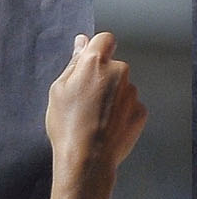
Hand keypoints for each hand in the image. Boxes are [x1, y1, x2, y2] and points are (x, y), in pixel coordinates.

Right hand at [46, 32, 145, 176]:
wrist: (88, 158)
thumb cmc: (68, 125)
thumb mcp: (58, 91)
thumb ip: (73, 64)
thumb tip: (81, 43)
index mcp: (96, 64)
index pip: (104, 40)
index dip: (96, 49)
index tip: (88, 63)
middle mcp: (119, 73)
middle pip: (112, 66)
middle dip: (101, 78)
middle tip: (82, 100)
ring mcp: (132, 93)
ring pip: (120, 87)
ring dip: (110, 96)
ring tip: (92, 117)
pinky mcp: (140, 110)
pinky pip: (128, 105)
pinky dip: (118, 112)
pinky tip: (104, 126)